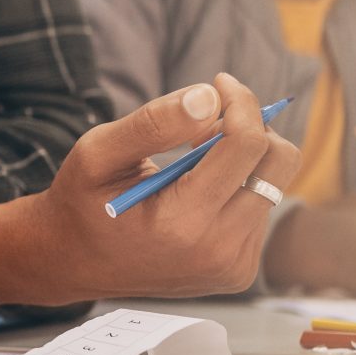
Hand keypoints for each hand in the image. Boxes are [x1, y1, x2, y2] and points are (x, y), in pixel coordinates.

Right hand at [18, 74, 303, 302]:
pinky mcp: (239, 271)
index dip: (241, 102)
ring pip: (274, 184)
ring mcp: (234, 266)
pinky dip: (238, 186)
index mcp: (183, 221)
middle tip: (211, 115)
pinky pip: (261, 210)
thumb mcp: (99, 152)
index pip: (247, 146)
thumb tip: (209, 95)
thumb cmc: (84, 200)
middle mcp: (219, 250)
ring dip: (243, 158)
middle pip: (278, 163)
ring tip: (194, 158)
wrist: (77, 262)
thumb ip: (154, 123)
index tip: (220, 83)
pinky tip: (200, 189)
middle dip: (253, 125)